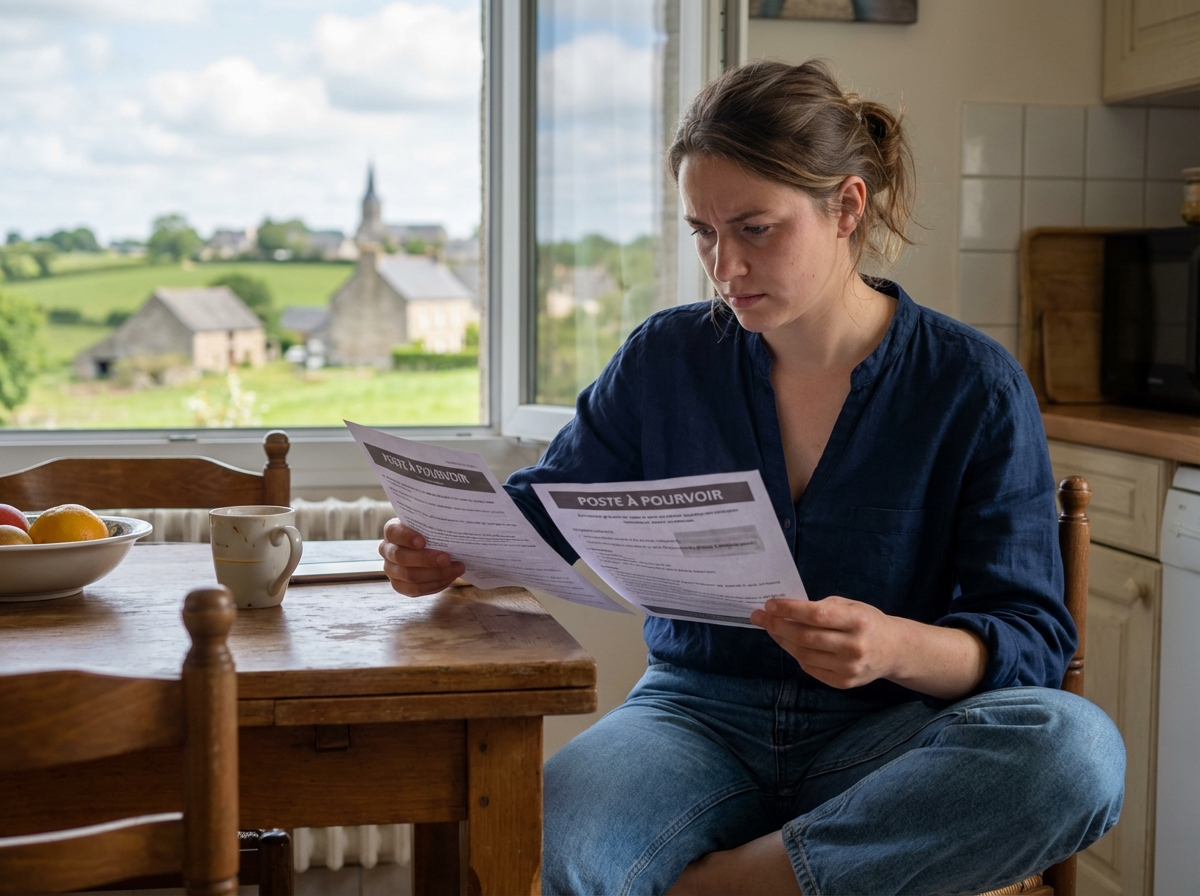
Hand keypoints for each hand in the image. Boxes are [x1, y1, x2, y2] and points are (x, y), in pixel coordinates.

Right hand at [379, 519, 464, 596]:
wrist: (430, 546)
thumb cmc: (430, 531)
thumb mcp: (430, 523)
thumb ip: (434, 522)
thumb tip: (451, 521)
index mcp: (392, 531)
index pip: (393, 532)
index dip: (406, 537)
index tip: (423, 541)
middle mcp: (387, 550)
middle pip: (401, 557)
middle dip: (426, 559)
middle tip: (447, 558)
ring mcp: (391, 569)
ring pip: (409, 576)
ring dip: (436, 574)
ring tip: (457, 568)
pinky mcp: (399, 585)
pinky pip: (415, 589)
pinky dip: (435, 584)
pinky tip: (450, 577)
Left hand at [749, 596, 897, 689]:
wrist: (894, 650)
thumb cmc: (867, 622)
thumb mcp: (850, 606)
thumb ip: (821, 608)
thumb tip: (785, 610)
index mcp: (858, 621)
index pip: (816, 615)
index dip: (789, 610)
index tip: (769, 604)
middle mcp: (854, 646)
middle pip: (805, 637)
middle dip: (777, 625)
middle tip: (759, 617)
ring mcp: (848, 668)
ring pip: (803, 654)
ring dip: (782, 640)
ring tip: (771, 628)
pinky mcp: (843, 683)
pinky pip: (810, 668)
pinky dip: (796, 655)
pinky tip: (790, 644)